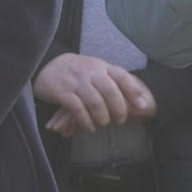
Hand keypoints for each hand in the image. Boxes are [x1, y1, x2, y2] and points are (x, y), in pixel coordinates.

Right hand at [35, 53, 154, 133]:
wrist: (48, 64)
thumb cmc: (78, 72)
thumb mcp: (97, 70)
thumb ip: (114, 81)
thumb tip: (139, 98)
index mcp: (101, 66)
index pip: (121, 76)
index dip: (133, 91)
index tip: (143, 106)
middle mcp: (90, 72)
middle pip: (110, 91)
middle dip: (118, 109)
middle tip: (120, 121)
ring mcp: (76, 81)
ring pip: (95, 102)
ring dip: (102, 117)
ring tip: (103, 124)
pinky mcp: (62, 92)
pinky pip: (77, 108)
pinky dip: (85, 121)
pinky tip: (89, 127)